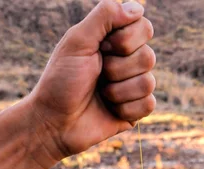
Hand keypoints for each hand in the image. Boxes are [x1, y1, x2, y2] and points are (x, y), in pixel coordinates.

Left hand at [29, 0, 155, 160]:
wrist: (54, 122)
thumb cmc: (60, 81)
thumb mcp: (77, 41)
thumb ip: (104, 17)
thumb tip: (137, 8)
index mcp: (114, 41)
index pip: (144, 27)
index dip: (125, 40)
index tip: (102, 48)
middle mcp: (127, 61)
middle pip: (149, 57)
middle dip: (117, 69)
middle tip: (98, 75)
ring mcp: (132, 87)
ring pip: (148, 82)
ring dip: (119, 91)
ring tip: (101, 95)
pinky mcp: (135, 111)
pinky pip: (148, 104)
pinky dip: (126, 108)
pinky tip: (110, 110)